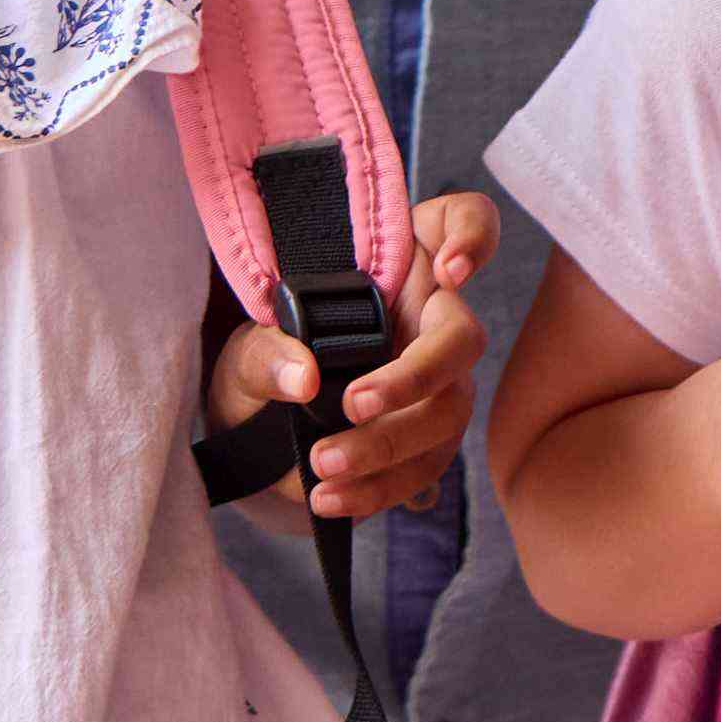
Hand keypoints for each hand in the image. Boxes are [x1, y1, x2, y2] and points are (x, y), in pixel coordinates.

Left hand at [207, 189, 502, 521]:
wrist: (257, 431)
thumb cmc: (265, 363)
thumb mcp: (247, 350)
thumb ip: (266, 354)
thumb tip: (302, 379)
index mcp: (399, 263)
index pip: (463, 221)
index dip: (473, 237)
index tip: (448, 270)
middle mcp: (430, 316)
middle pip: (461, 336)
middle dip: (415, 375)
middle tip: (354, 404)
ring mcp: (437, 380)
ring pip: (450, 409)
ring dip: (391, 444)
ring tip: (324, 466)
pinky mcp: (427, 438)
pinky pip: (427, 467)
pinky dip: (381, 488)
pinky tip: (336, 500)